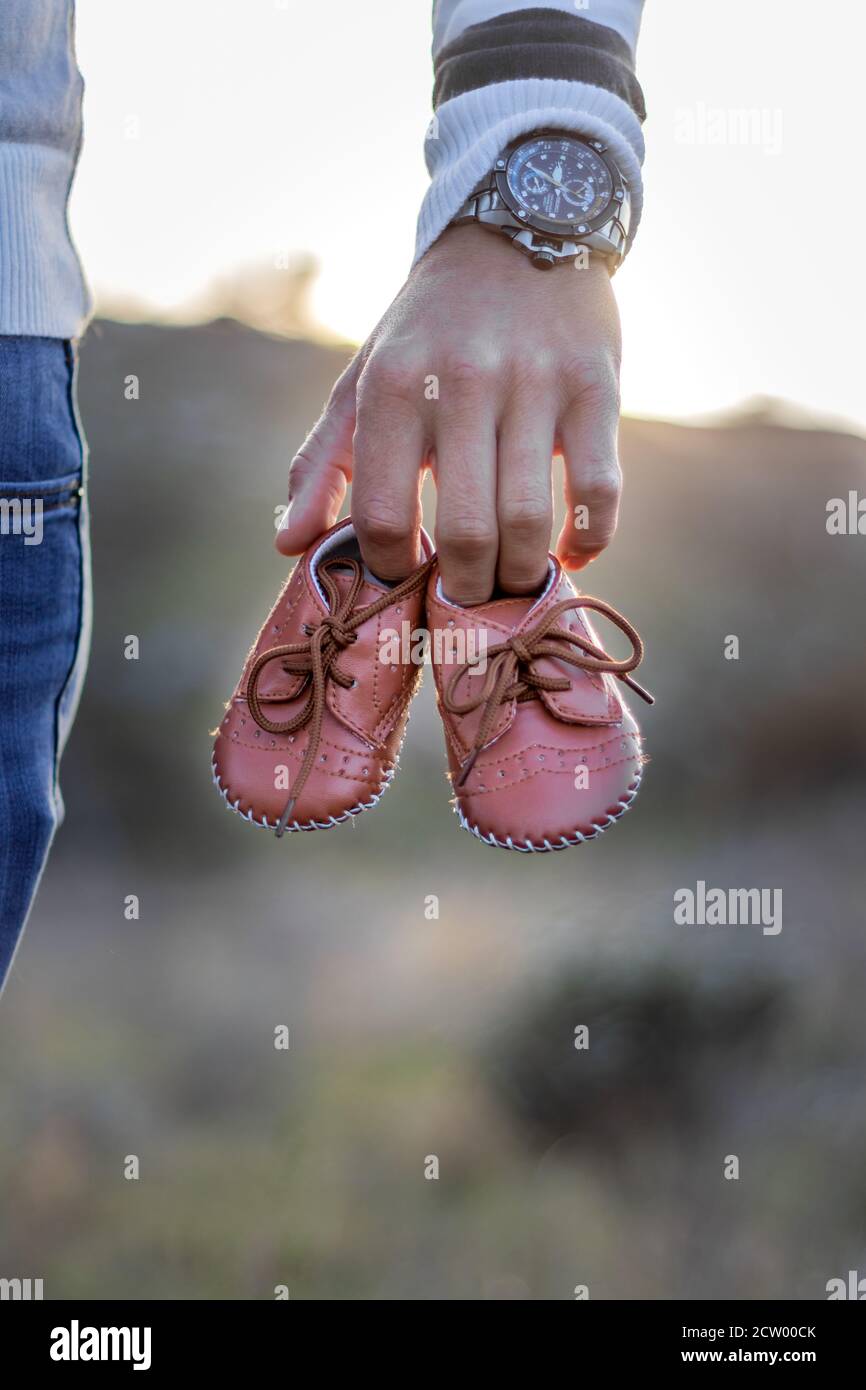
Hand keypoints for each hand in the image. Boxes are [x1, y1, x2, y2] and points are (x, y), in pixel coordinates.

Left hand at [276, 222, 622, 603]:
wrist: (517, 229)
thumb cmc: (427, 329)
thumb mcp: (363, 381)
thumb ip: (322, 463)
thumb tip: (289, 546)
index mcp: (392, 387)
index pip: (384, 517)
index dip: (393, 570)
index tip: (407, 579)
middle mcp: (460, 382)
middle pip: (465, 532)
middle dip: (465, 589)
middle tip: (467, 601)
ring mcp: (534, 384)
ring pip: (530, 519)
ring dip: (522, 575)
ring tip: (513, 585)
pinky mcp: (597, 386)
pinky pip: (598, 489)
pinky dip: (587, 540)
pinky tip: (569, 555)